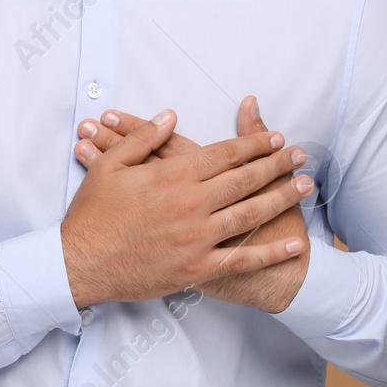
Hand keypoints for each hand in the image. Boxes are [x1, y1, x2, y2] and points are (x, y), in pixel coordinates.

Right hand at [58, 109, 311, 308]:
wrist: (80, 264)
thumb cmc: (92, 214)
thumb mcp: (111, 166)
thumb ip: (143, 138)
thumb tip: (171, 116)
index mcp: (173, 177)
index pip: (224, 155)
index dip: (254, 144)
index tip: (275, 137)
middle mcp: (191, 205)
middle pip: (245, 180)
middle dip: (277, 164)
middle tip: (300, 154)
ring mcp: (197, 239)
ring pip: (250, 215)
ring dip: (281, 198)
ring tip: (306, 186)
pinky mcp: (197, 269)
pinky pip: (241, 260)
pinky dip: (270, 252)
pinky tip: (293, 243)